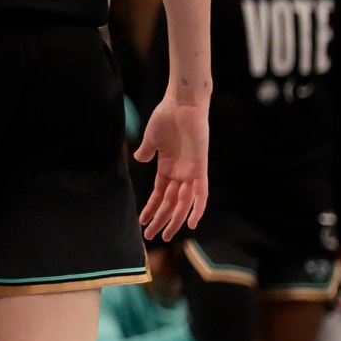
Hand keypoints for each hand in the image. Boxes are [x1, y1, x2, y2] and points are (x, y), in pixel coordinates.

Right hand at [134, 97, 208, 237]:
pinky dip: (197, 208)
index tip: (142, 221)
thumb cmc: (166, 117)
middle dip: (160, 220)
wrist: (183, 104)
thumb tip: (139, 159)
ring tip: (165, 235)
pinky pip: (201, 193)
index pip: (159, 194)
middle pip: (170, 203)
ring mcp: (190, 171)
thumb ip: (146, 151)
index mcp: (167, 167)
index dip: (151, 208)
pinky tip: (191, 223)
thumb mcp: (151, 138)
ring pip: (182, 203)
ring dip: (173, 219)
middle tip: (151, 236)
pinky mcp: (200, 168)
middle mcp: (180, 173)